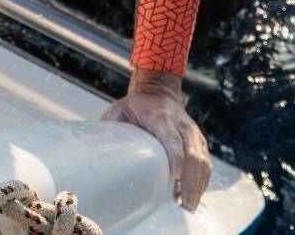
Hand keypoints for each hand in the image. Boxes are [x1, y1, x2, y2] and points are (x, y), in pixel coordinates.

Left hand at [102, 70, 209, 209]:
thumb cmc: (136, 104)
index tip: (175, 176)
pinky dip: (203, 180)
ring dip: (198, 184)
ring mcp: (192, 132)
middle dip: (191, 180)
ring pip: (202, 159)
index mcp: (162, 117)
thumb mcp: (119, 109)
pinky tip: (195, 195)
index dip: (176, 157)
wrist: (159, 90)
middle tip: (185, 203)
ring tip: (189, 205)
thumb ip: (109, 125)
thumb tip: (89, 146)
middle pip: (193, 153)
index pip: (172, 139)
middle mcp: (182, 124)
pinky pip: (205, 161)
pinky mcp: (198, 140)